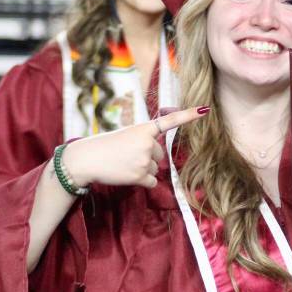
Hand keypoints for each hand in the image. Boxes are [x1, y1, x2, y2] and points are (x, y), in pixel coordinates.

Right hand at [61, 106, 206, 188]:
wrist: (85, 159)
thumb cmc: (104, 146)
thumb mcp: (126, 135)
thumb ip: (144, 141)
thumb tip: (158, 160)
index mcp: (144, 129)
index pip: (171, 121)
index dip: (189, 115)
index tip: (205, 109)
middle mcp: (148, 143)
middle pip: (160, 155)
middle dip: (146, 157)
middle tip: (125, 156)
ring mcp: (145, 160)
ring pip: (155, 169)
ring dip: (142, 170)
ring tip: (123, 165)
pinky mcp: (141, 176)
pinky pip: (152, 182)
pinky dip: (142, 182)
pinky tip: (127, 176)